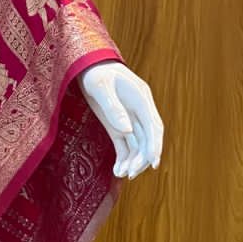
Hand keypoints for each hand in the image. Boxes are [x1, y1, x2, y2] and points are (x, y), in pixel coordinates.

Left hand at [77, 61, 162, 177]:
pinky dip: (123, 159)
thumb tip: (127, 130)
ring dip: (132, 161)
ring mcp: (129, 120)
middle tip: (131, 173)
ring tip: (122, 174)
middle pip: (147, 139)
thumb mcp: (100, 86)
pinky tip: (117, 171)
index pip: (153, 126)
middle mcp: (139, 111)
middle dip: (142, 158)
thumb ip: (113, 107)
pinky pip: (124, 146)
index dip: (155, 145)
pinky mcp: (118, 127)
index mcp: (141, 99)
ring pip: (137, 145)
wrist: (87, 67)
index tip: (154, 162)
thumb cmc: (94, 73)